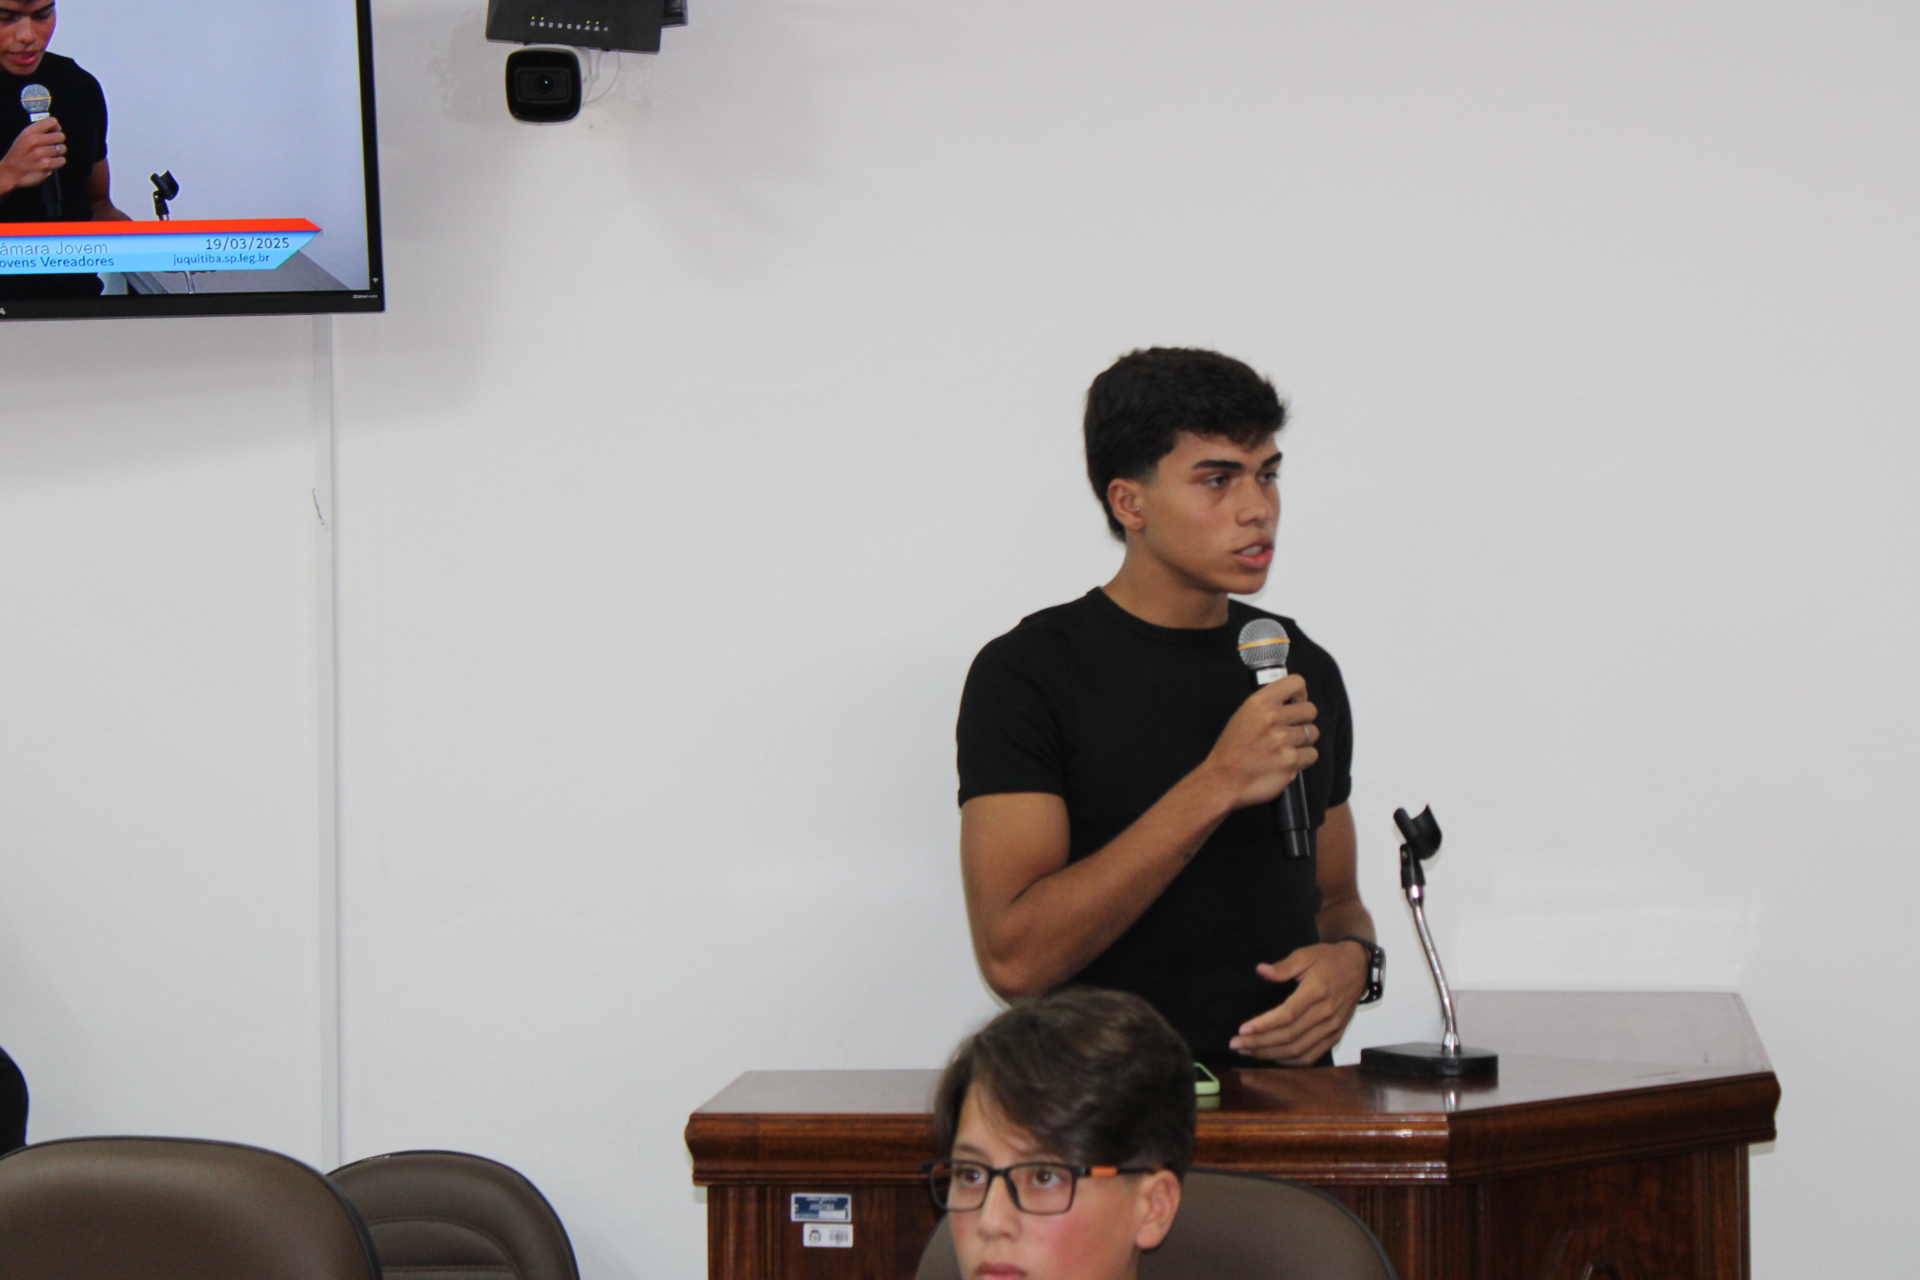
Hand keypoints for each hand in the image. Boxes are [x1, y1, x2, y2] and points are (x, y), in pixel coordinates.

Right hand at [0, 117, 66, 195]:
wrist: (10, 171)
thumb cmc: (19, 154)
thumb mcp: (24, 137)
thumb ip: (39, 131)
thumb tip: (55, 127)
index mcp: (29, 132)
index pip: (51, 122)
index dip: (56, 126)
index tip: (55, 130)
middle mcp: (35, 141)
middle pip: (60, 136)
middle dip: (58, 141)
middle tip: (53, 144)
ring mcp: (41, 153)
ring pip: (61, 148)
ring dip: (58, 152)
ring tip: (49, 154)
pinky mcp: (46, 165)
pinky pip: (61, 160)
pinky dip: (57, 162)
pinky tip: (51, 161)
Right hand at [1197, 674, 1317, 810]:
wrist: (1222, 779)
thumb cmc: (1232, 749)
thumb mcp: (1243, 715)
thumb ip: (1267, 705)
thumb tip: (1293, 700)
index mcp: (1260, 702)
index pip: (1297, 683)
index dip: (1300, 694)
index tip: (1295, 704)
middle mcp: (1273, 718)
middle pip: (1311, 710)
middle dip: (1304, 720)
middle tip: (1291, 730)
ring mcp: (1283, 740)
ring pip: (1313, 733)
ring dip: (1303, 742)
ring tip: (1286, 748)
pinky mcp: (1291, 761)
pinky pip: (1312, 754)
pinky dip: (1303, 760)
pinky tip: (1287, 761)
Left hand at [1228, 940, 1367, 1065]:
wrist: (1359, 968)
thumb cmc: (1328, 959)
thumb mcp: (1305, 955)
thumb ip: (1283, 966)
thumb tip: (1261, 970)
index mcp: (1317, 991)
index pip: (1287, 1014)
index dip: (1264, 1024)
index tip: (1242, 1029)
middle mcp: (1326, 1013)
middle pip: (1289, 1036)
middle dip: (1259, 1043)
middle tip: (1236, 1044)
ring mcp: (1332, 1027)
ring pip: (1298, 1050)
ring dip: (1270, 1054)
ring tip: (1247, 1051)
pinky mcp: (1335, 1036)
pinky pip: (1312, 1056)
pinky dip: (1290, 1061)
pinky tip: (1272, 1057)